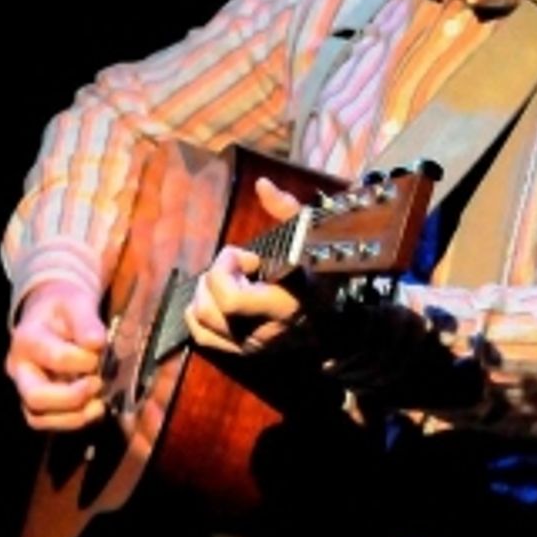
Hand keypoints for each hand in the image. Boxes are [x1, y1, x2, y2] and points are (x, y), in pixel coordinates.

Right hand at [6, 279, 108, 430]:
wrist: (52, 313)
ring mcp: (24, 387)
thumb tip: (96, 343)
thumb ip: (87, 321)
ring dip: (74, 416)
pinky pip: (47, 422)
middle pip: (35, 397)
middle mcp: (19, 368)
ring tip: (99, 402)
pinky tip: (94, 408)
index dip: (83, 360)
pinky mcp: (37, 402)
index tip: (101, 351)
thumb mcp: (77, 303)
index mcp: (27, 339)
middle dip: (72, 397)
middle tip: (98, 384)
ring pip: (38, 417)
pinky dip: (72, 421)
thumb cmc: (65, 308)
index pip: (54, 357)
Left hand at [183, 175, 304, 355]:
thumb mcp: (308, 236)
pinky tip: (214, 298)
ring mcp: (252, 345)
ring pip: (202, 321)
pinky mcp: (243, 352)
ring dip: (203, 294)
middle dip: (214, 278)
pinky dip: (199, 315)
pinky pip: (203, 337)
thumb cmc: (321, 272)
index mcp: (284, 304)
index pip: (231, 298)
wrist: (338, 314)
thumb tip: (261, 184)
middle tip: (235, 265)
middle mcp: (265, 331)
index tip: (249, 255)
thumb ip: (286, 209)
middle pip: (212, 308)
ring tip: (224, 279)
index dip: (228, 268)